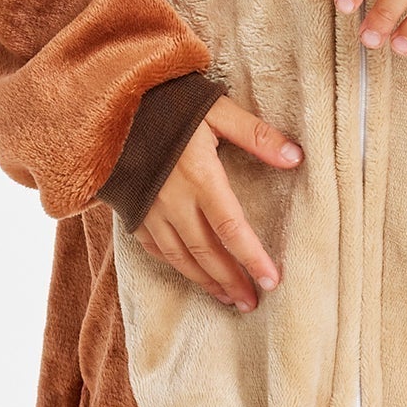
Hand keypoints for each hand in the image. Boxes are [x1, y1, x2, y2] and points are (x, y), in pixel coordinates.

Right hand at [137, 94, 302, 314]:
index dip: (252, 258)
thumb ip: (257, 135)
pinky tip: (190, 273)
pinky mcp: (133, 210)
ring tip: (228, 299)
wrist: (110, 105)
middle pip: (206, 252)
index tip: (272, 281)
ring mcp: (150, 209)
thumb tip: (296, 157)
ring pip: (180, 256)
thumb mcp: (217, 110)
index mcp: (199, 177)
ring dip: (205, 281)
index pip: (231, 228)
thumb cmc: (169, 103)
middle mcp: (173, 200)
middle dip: (231, 280)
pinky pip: (155, 247)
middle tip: (252, 303)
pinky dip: (175, 264)